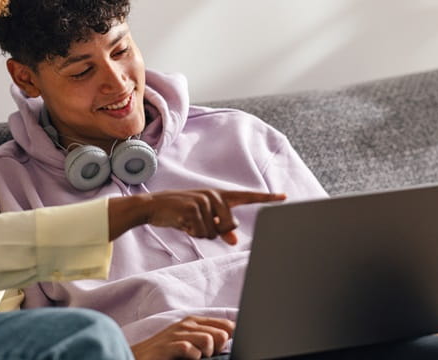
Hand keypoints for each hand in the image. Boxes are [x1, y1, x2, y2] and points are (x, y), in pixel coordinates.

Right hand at [109, 190, 285, 244]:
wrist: (153, 206)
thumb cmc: (179, 213)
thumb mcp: (201, 220)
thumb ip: (220, 228)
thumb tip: (234, 241)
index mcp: (219, 195)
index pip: (247, 196)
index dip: (266, 198)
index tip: (284, 197)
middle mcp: (214, 195)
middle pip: (230, 225)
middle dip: (216, 232)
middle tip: (198, 225)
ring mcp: (204, 200)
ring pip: (214, 232)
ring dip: (200, 233)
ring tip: (187, 222)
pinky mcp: (193, 208)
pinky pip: (202, 232)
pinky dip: (192, 232)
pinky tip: (182, 222)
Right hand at [131, 316, 234, 359]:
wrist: (140, 357)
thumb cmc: (167, 352)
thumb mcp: (190, 342)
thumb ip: (209, 338)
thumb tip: (229, 340)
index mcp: (195, 322)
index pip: (227, 325)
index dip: (230, 338)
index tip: (220, 349)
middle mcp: (188, 324)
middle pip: (222, 333)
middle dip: (219, 348)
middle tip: (206, 355)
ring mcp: (178, 333)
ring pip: (209, 340)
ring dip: (206, 353)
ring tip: (196, 357)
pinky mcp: (170, 345)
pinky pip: (192, 350)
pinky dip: (193, 357)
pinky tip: (186, 359)